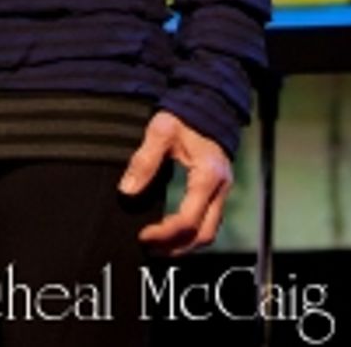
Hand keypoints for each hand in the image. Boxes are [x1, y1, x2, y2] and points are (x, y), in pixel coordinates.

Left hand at [118, 111, 231, 253]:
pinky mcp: (220, 188)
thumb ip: (144, 161)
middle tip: (150, 248)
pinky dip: (192, 231)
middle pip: (203, 235)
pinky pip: (210, 220)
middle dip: (176, 247)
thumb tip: (127, 192)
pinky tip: (173, 231)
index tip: (142, 236)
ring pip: (209, 231)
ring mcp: (223, 189)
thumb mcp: (161, 131)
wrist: (207, 101)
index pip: (187, 220)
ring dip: (185, 243)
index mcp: (207, 176)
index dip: (164, 234)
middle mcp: (220, 187)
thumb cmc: (185, 115)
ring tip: (159, 245)